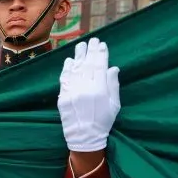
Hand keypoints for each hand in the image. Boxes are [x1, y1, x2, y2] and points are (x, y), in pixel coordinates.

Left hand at [58, 37, 120, 151]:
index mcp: (99, 90)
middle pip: (88, 65)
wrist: (83, 137)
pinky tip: (69, 60)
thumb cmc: (103, 122)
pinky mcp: (62, 97)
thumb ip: (113, 85)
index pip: (100, 66)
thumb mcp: (114, 105)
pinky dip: (67, 69)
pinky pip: (65, 79)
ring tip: (81, 45)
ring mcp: (72, 92)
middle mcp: (85, 89)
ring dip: (78, 56)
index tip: (102, 44)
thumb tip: (112, 67)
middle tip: (93, 40)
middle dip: (91, 51)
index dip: (101, 54)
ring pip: (75, 69)